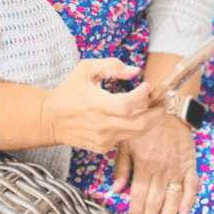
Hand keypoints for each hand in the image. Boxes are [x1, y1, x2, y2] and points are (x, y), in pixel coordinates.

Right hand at [42, 58, 164, 153]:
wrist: (51, 118)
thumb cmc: (69, 91)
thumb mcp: (86, 69)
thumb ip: (112, 66)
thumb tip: (135, 70)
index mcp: (96, 104)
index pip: (127, 104)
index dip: (142, 96)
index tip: (147, 86)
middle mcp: (101, 124)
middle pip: (139, 124)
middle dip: (157, 114)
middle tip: (162, 103)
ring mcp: (102, 138)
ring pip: (136, 133)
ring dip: (149, 121)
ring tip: (152, 108)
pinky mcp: (102, 147)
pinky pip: (125, 138)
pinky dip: (132, 128)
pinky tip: (131, 117)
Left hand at [112, 113, 197, 213]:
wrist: (169, 108)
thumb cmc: (144, 124)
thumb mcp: (126, 142)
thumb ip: (122, 167)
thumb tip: (116, 190)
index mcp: (143, 164)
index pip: (138, 195)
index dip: (135, 212)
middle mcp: (161, 169)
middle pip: (154, 201)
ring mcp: (177, 168)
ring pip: (172, 198)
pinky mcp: (190, 164)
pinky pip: (191, 186)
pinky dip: (188, 200)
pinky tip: (183, 212)